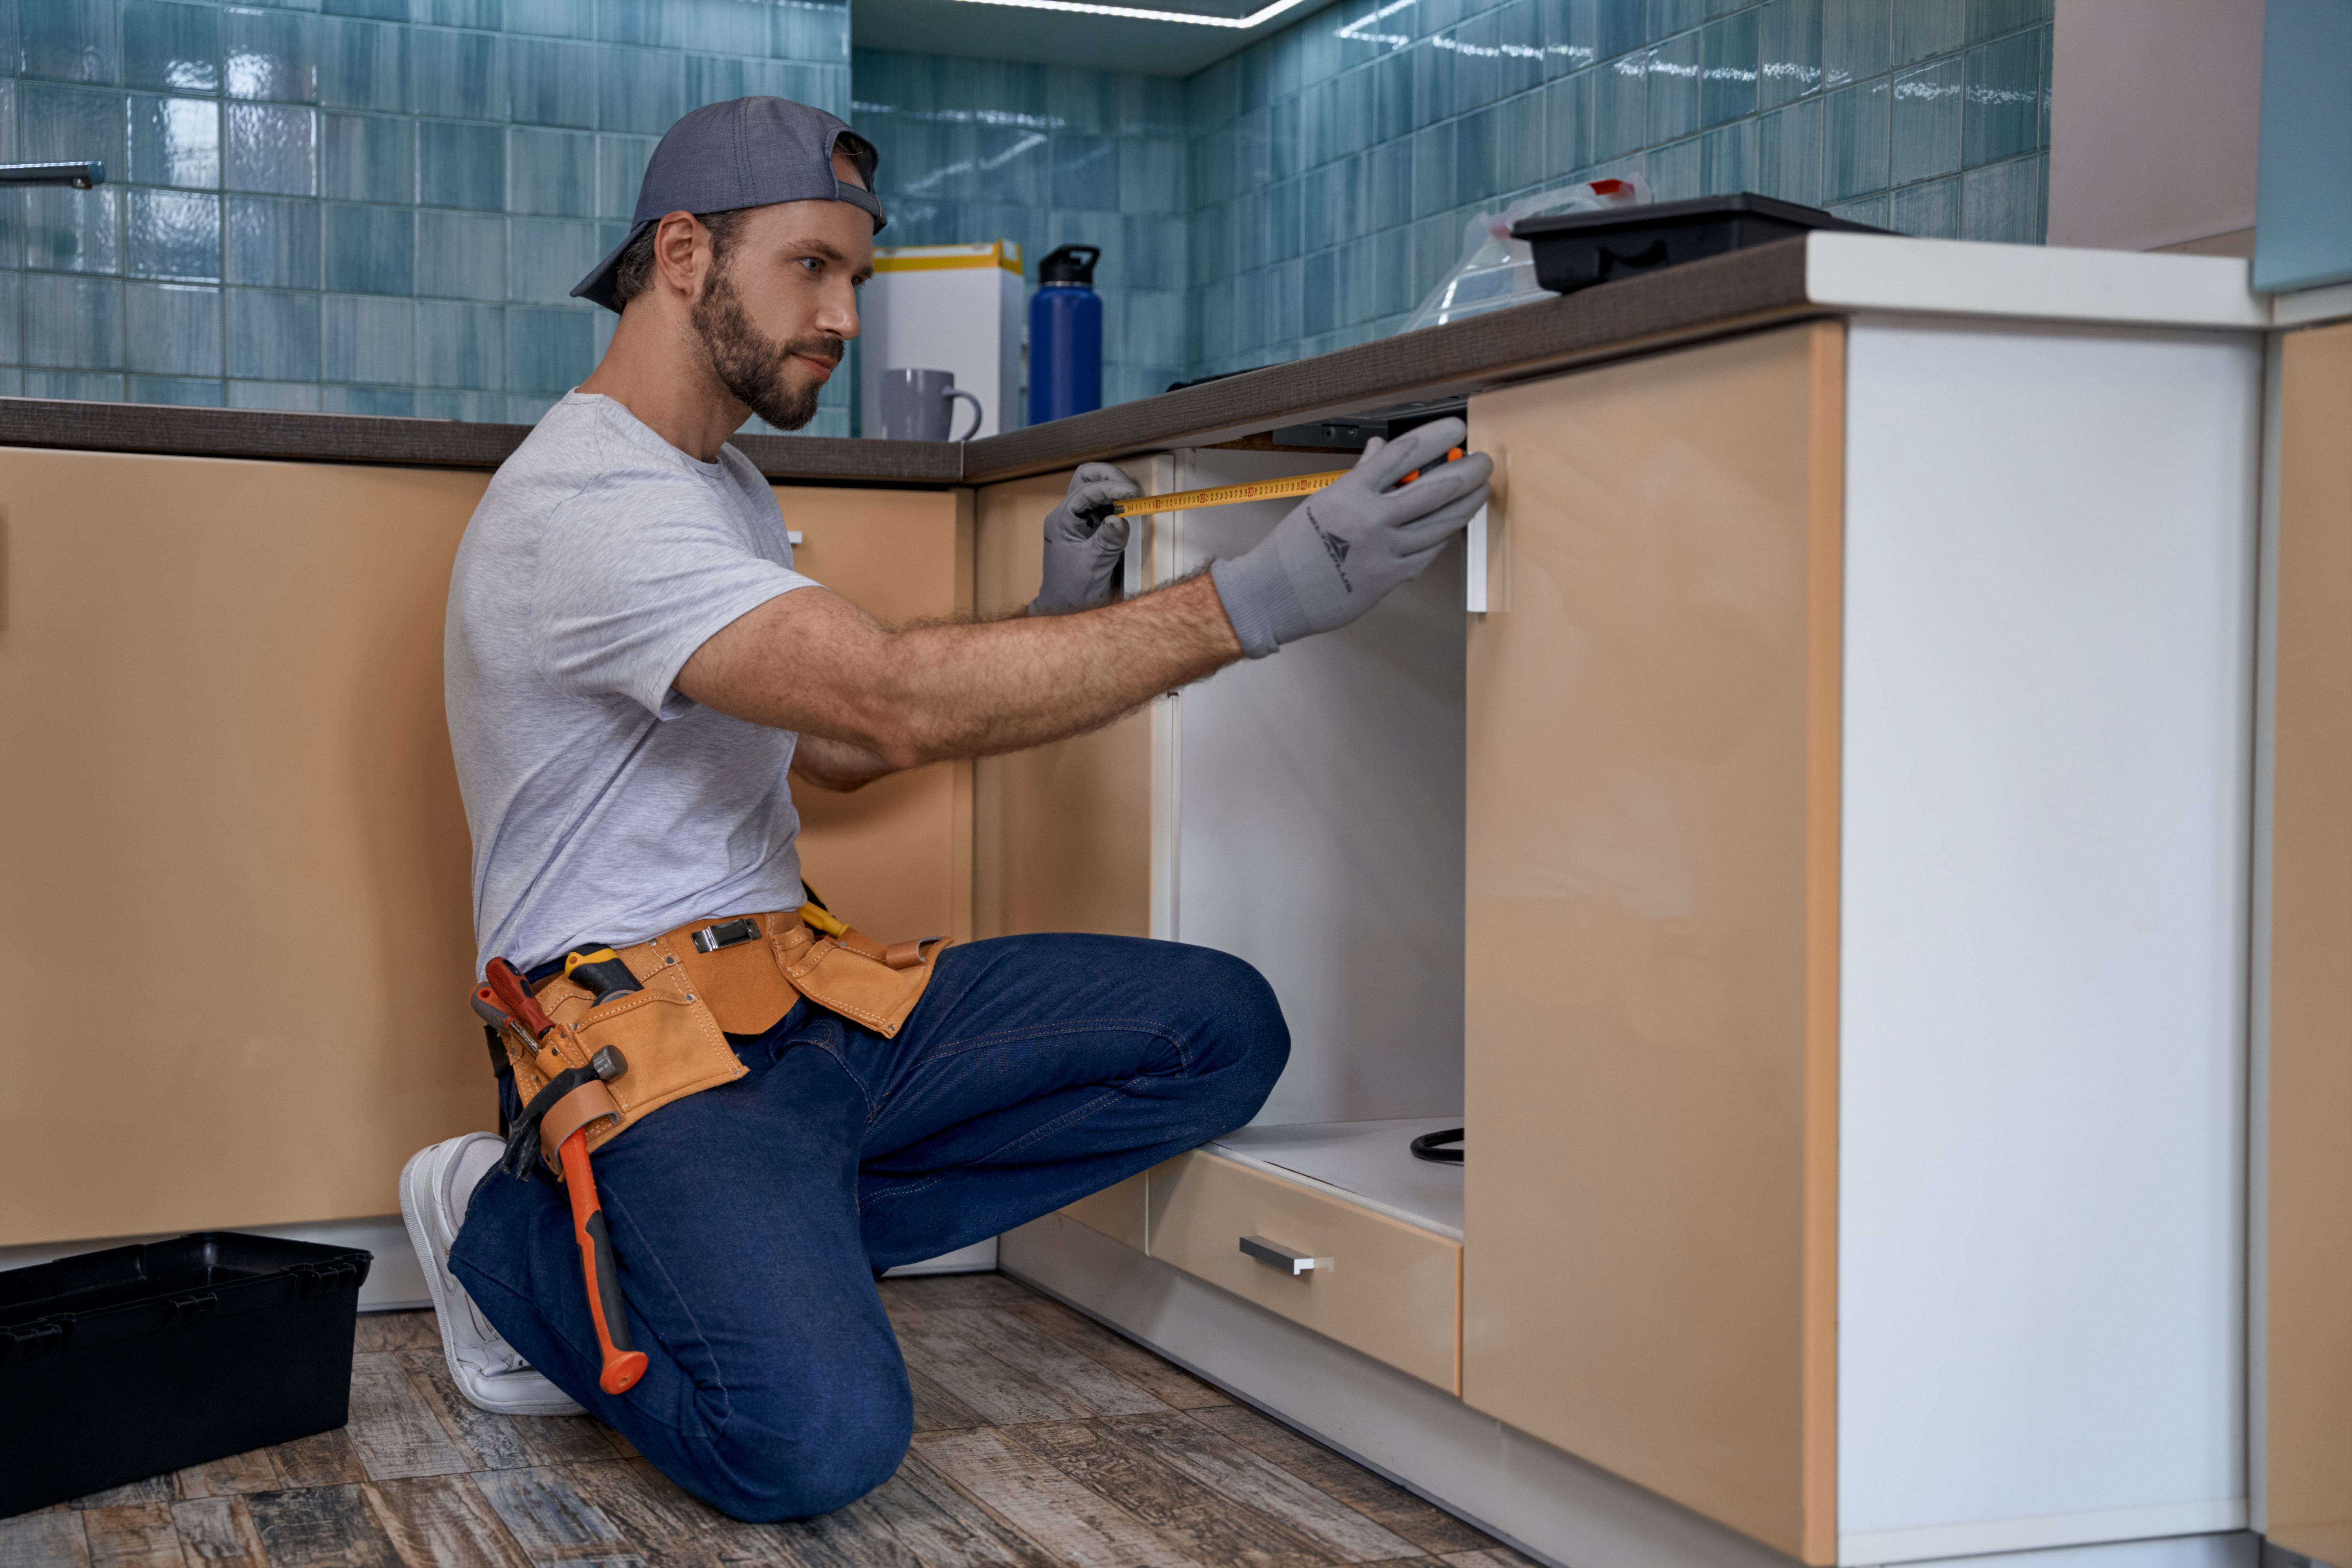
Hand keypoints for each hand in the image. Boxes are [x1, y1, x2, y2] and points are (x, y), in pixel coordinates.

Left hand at [1033, 462, 1142, 614]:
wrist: (1065, 606)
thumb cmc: (1073, 589)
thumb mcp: (1093, 566)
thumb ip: (1108, 541)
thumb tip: (1120, 519)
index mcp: (1061, 521)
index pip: (1085, 492)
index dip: (1109, 488)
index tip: (1132, 494)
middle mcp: (1067, 514)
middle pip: (1084, 478)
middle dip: (1108, 476)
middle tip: (1131, 489)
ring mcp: (1078, 519)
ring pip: (1094, 486)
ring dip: (1114, 487)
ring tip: (1133, 500)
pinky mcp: (1090, 526)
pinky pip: (1103, 504)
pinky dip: (1117, 502)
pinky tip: (1129, 510)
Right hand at [1207, 417, 1491, 657]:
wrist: (1274, 594)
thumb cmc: (1293, 547)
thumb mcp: (1323, 501)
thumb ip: (1359, 476)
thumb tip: (1379, 448)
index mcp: (1350, 492)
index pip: (1402, 453)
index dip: (1435, 437)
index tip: (1457, 428)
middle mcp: (1370, 519)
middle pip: (1434, 489)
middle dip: (1467, 474)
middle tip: (1484, 463)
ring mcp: (1382, 551)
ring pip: (1439, 525)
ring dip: (1465, 507)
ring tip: (1480, 493)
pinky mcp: (1387, 579)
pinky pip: (1425, 556)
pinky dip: (1439, 540)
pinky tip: (1448, 530)